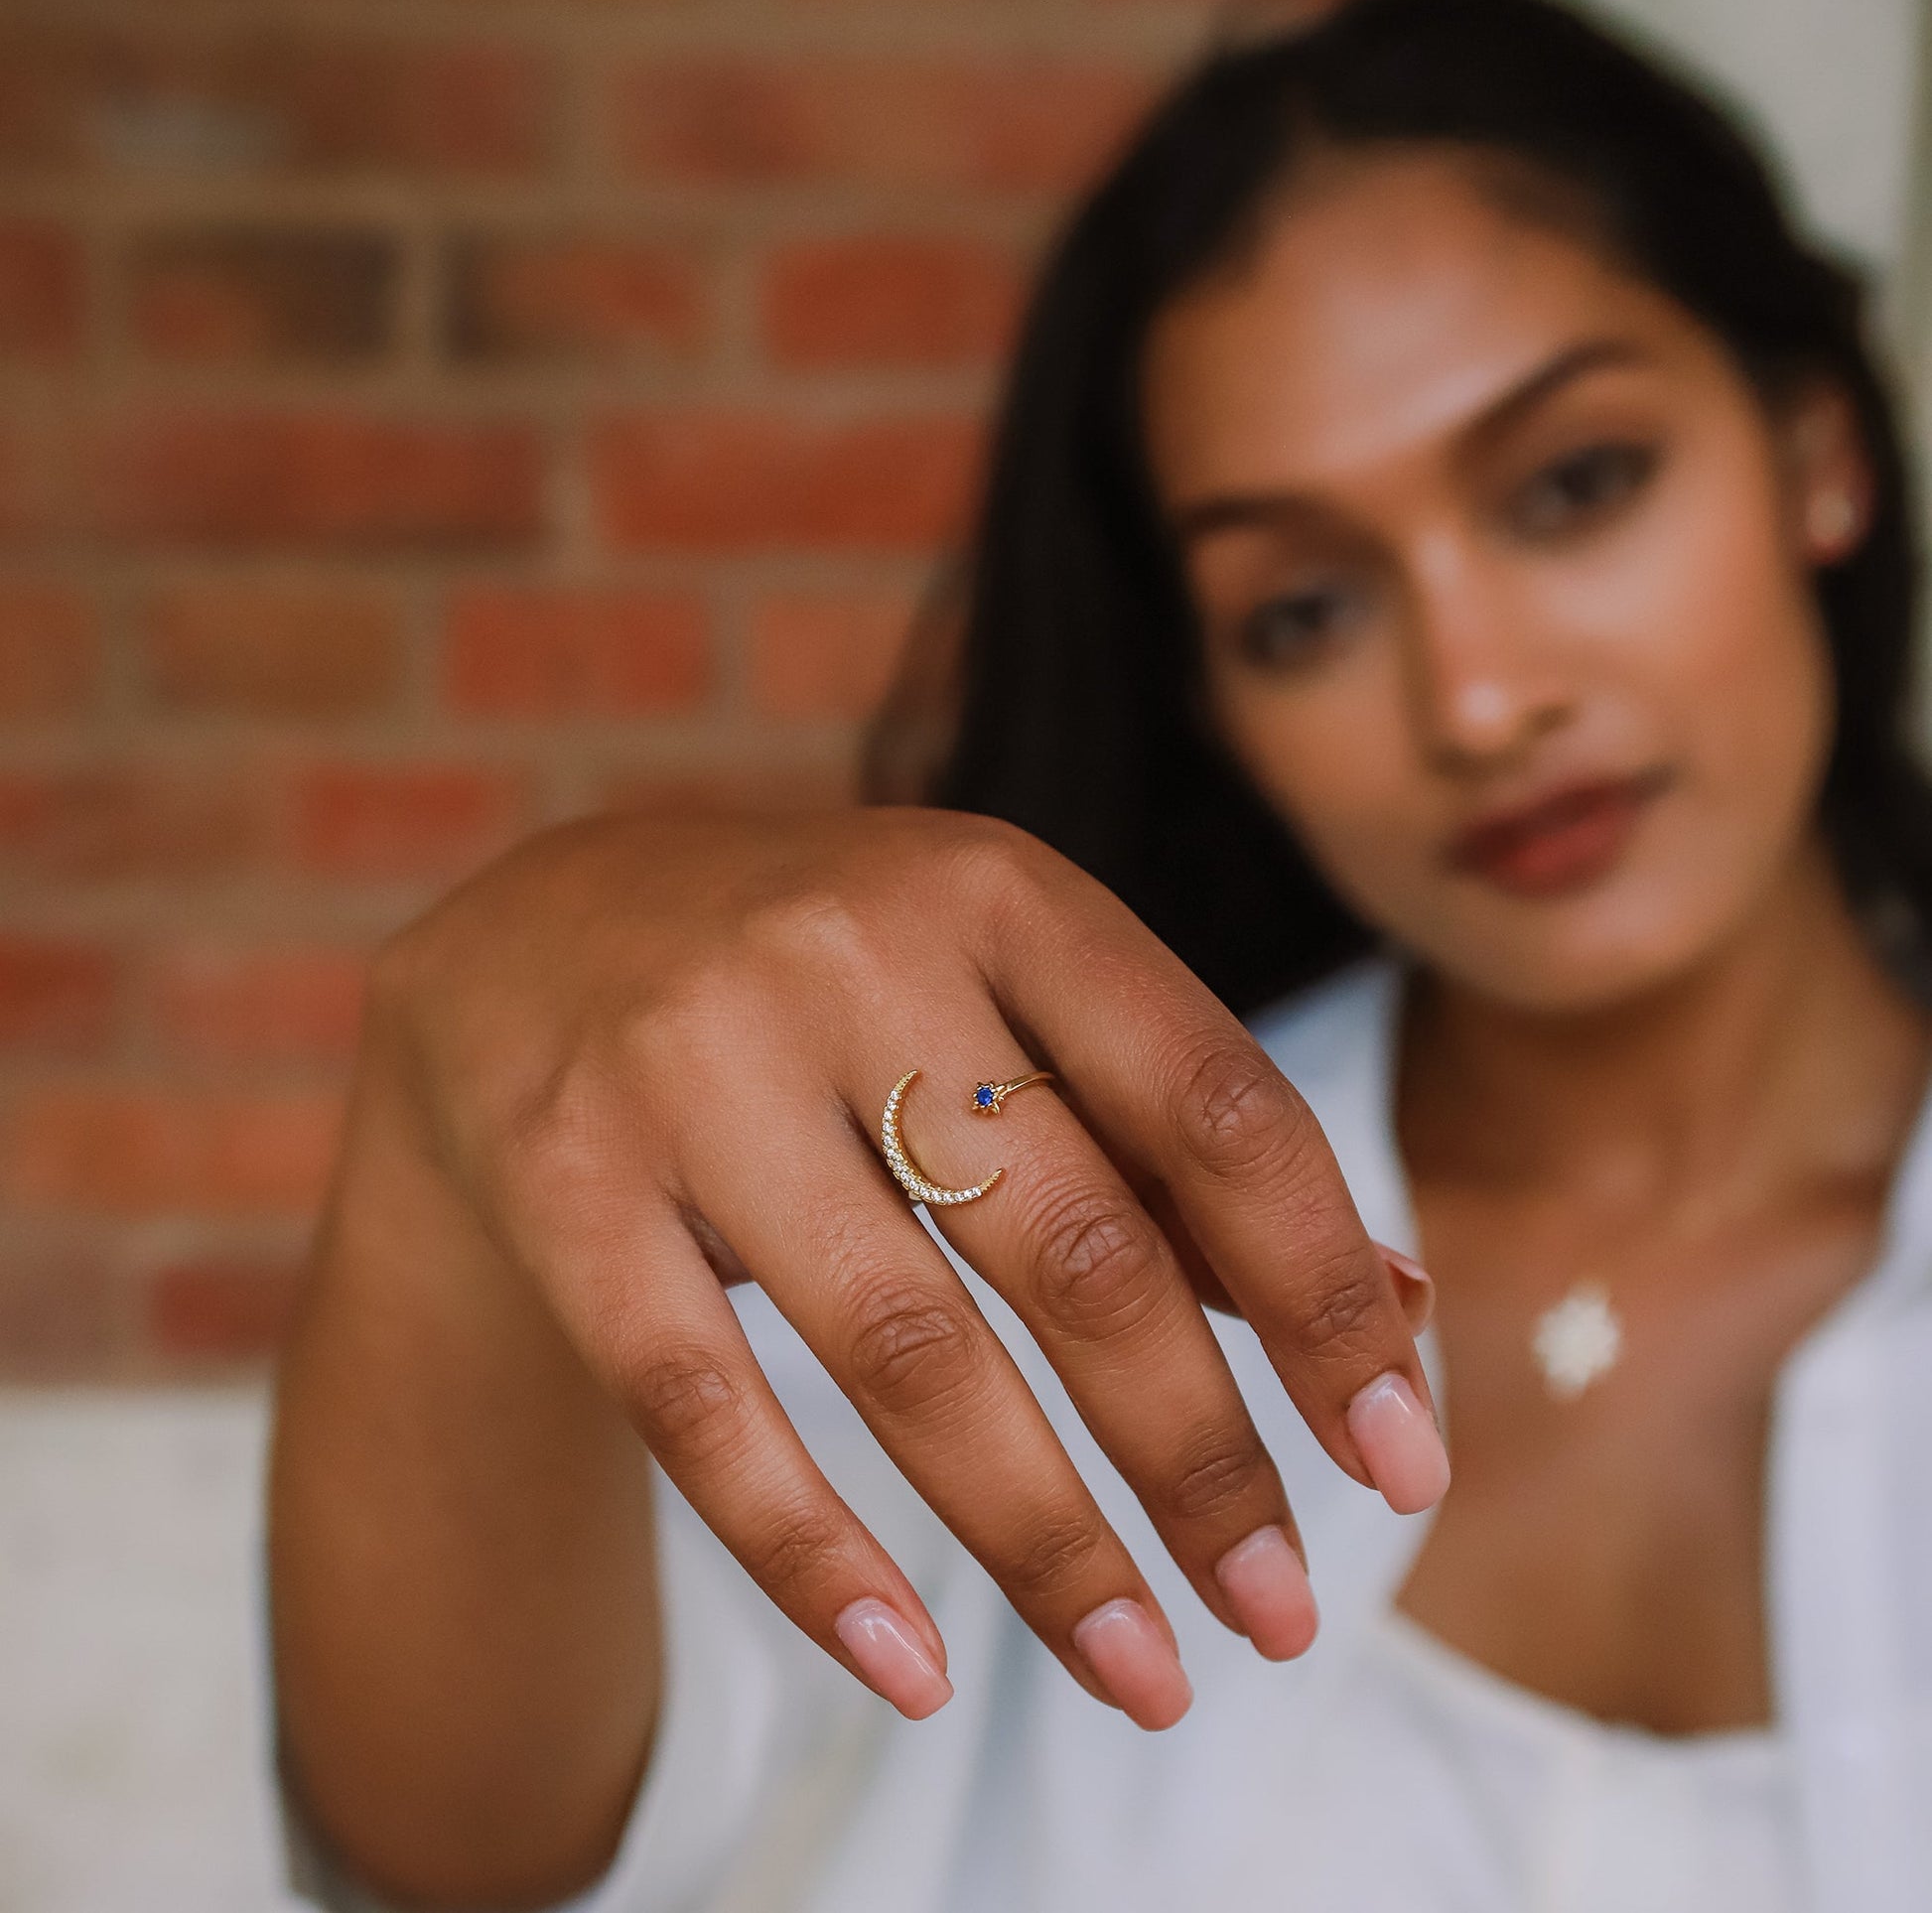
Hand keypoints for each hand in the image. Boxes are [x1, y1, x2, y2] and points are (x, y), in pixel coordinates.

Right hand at [371, 805, 1446, 1731]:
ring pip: (904, 1347)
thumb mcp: (1007, 1005)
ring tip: (1146, 1673)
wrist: (535, 937)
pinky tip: (915, 1675)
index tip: (1400, 1465)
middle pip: (1077, 1245)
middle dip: (1201, 1457)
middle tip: (1283, 1618)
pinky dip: (818, 1559)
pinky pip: (705, 1408)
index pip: (1217, 1105)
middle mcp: (851, 952)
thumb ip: (1179, 1152)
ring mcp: (691, 1064)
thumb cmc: (834, 992)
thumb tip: (1406, 1315)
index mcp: (1001, 892)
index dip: (1328, 1296)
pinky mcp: (564, 1178)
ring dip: (1044, 1542)